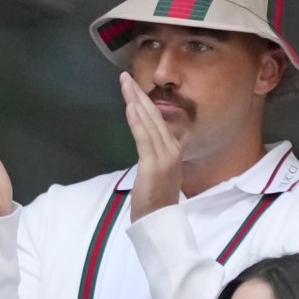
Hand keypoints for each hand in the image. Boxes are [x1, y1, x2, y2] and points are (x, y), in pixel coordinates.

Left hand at [120, 72, 181, 222]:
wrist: (160, 222)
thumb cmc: (156, 199)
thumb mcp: (160, 170)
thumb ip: (155, 153)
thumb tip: (147, 138)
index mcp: (174, 149)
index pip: (158, 119)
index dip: (146, 101)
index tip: (133, 86)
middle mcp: (172, 149)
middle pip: (154, 115)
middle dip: (138, 94)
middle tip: (125, 76)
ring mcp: (165, 157)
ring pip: (149, 122)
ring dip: (135, 101)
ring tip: (125, 84)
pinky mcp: (154, 165)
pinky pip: (144, 139)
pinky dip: (137, 121)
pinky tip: (130, 107)